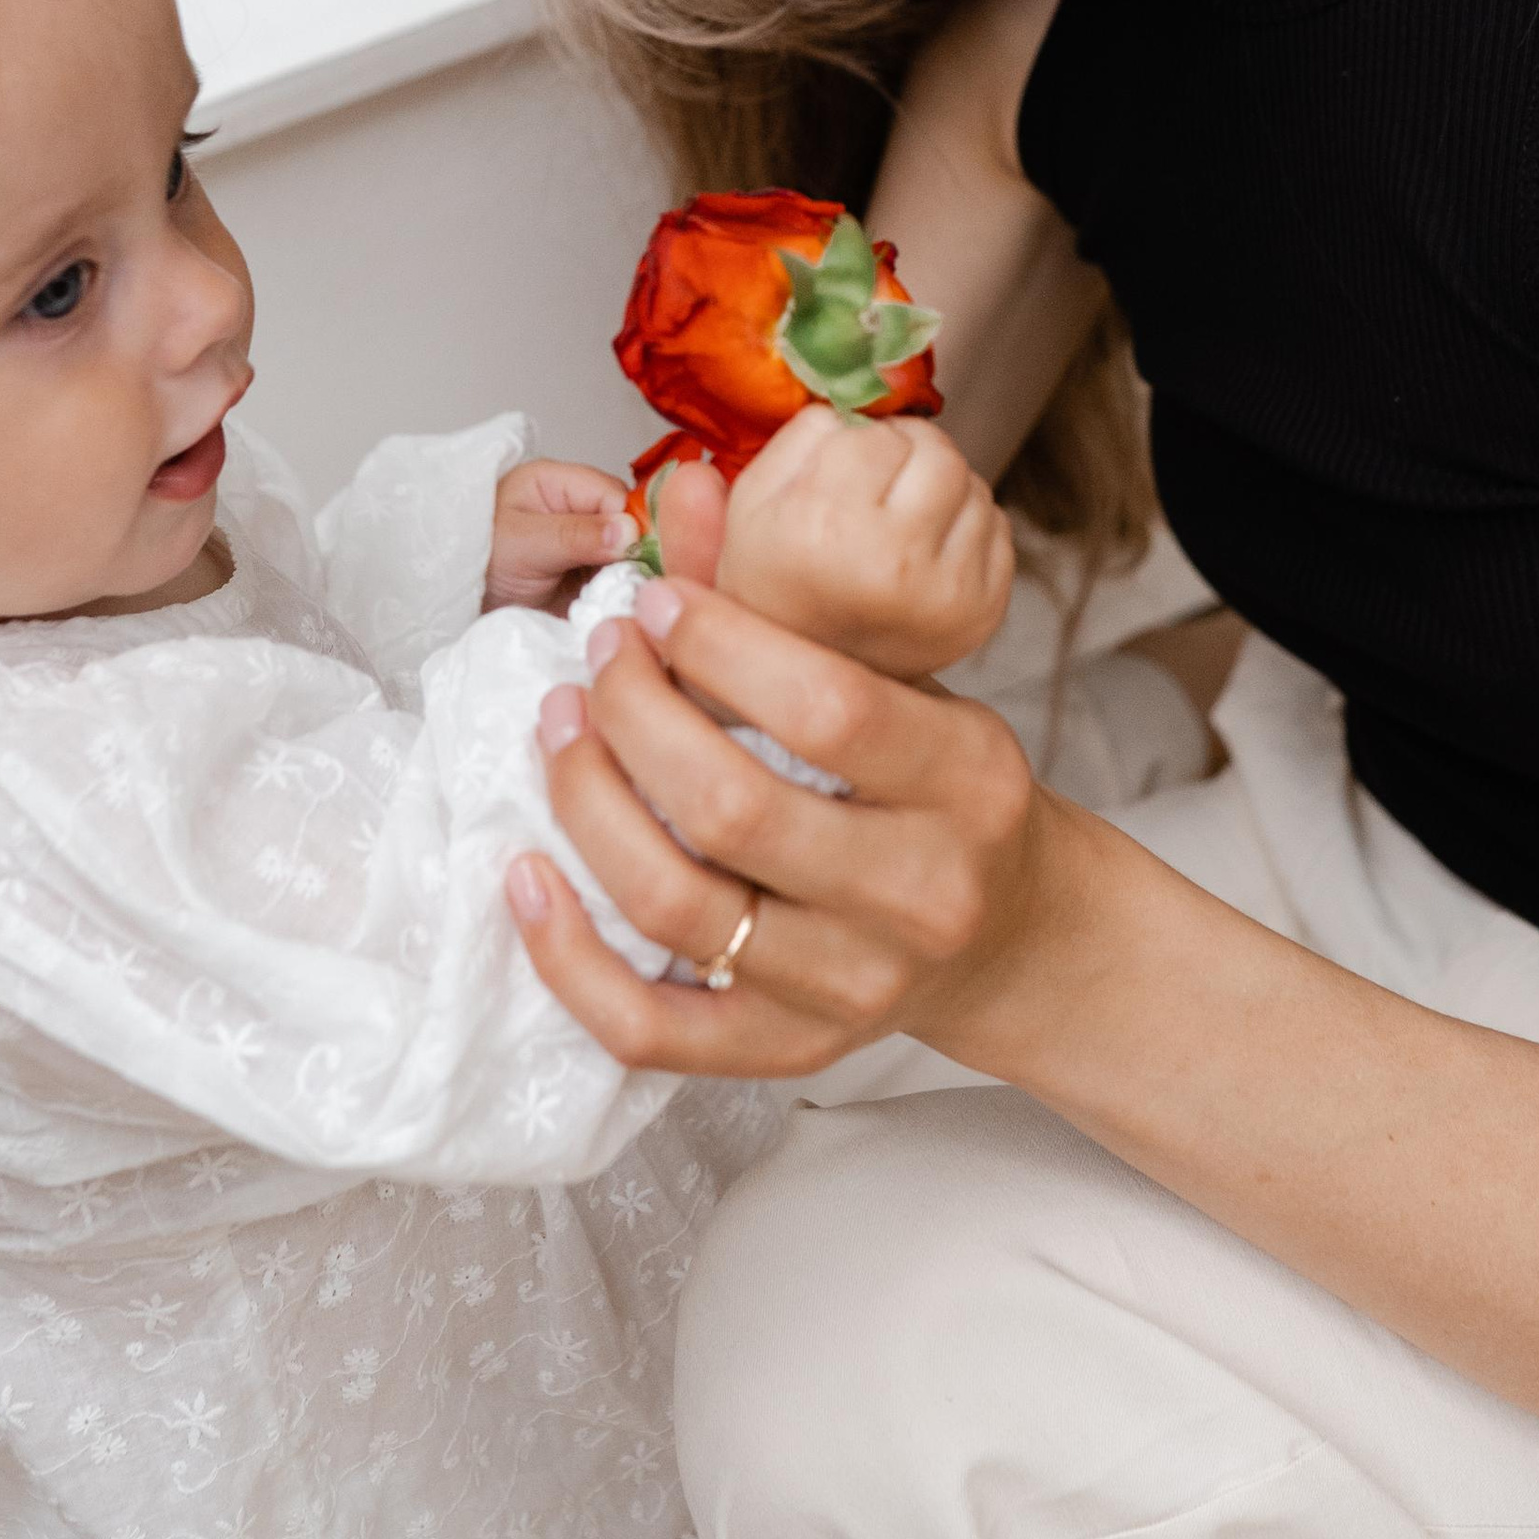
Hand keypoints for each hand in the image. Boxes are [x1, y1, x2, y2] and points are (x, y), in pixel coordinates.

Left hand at [484, 457, 639, 612]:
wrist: (455, 607)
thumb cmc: (476, 562)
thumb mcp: (523, 543)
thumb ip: (575, 534)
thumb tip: (629, 530)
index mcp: (557, 484)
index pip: (613, 494)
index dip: (630, 521)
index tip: (635, 553)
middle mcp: (577, 512)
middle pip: (629, 524)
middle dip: (636, 553)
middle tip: (635, 581)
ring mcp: (585, 548)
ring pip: (629, 556)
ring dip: (630, 578)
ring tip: (628, 598)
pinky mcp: (587, 580)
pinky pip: (618, 583)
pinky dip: (622, 595)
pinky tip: (622, 609)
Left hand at [509, 577, 1087, 1080]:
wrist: (1010, 939)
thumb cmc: (941, 795)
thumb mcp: (902, 685)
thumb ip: (790, 599)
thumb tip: (686, 486)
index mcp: (965, 781)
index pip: (826, 708)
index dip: (718, 646)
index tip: (655, 603)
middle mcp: (918, 894)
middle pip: (733, 810)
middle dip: (633, 718)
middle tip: (597, 664)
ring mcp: (853, 987)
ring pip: (677, 910)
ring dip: (588, 807)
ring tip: (559, 733)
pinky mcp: (790, 1051)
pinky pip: (651, 1028)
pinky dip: (568, 956)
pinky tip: (527, 875)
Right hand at [717, 405, 1012, 678]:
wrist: (808, 674)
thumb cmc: (775, 575)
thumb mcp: (752, 499)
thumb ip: (799, 431)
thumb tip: (859, 398)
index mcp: (823, 530)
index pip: (878, 435)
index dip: (858, 445)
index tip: (840, 478)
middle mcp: (891, 566)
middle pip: (940, 452)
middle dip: (910, 455)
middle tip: (879, 487)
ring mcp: (946, 596)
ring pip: (975, 485)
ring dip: (941, 490)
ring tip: (900, 523)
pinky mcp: (982, 613)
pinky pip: (998, 527)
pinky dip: (966, 527)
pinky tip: (926, 553)